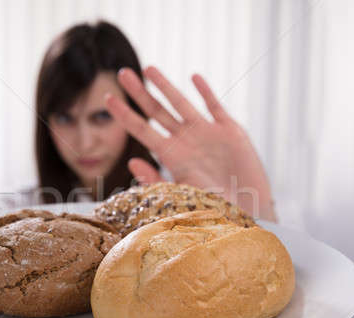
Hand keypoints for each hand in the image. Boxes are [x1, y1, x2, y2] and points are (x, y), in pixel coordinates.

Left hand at [106, 66, 275, 220]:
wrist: (247, 211)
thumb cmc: (211, 208)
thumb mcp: (179, 194)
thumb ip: (155, 179)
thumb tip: (130, 161)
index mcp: (170, 156)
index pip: (142, 130)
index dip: (125, 115)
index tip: (107, 99)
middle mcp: (185, 140)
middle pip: (157, 111)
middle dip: (140, 92)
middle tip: (122, 73)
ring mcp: (206, 133)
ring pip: (181, 103)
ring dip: (165, 86)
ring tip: (148, 69)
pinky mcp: (229, 131)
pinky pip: (215, 107)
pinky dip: (205, 92)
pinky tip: (194, 78)